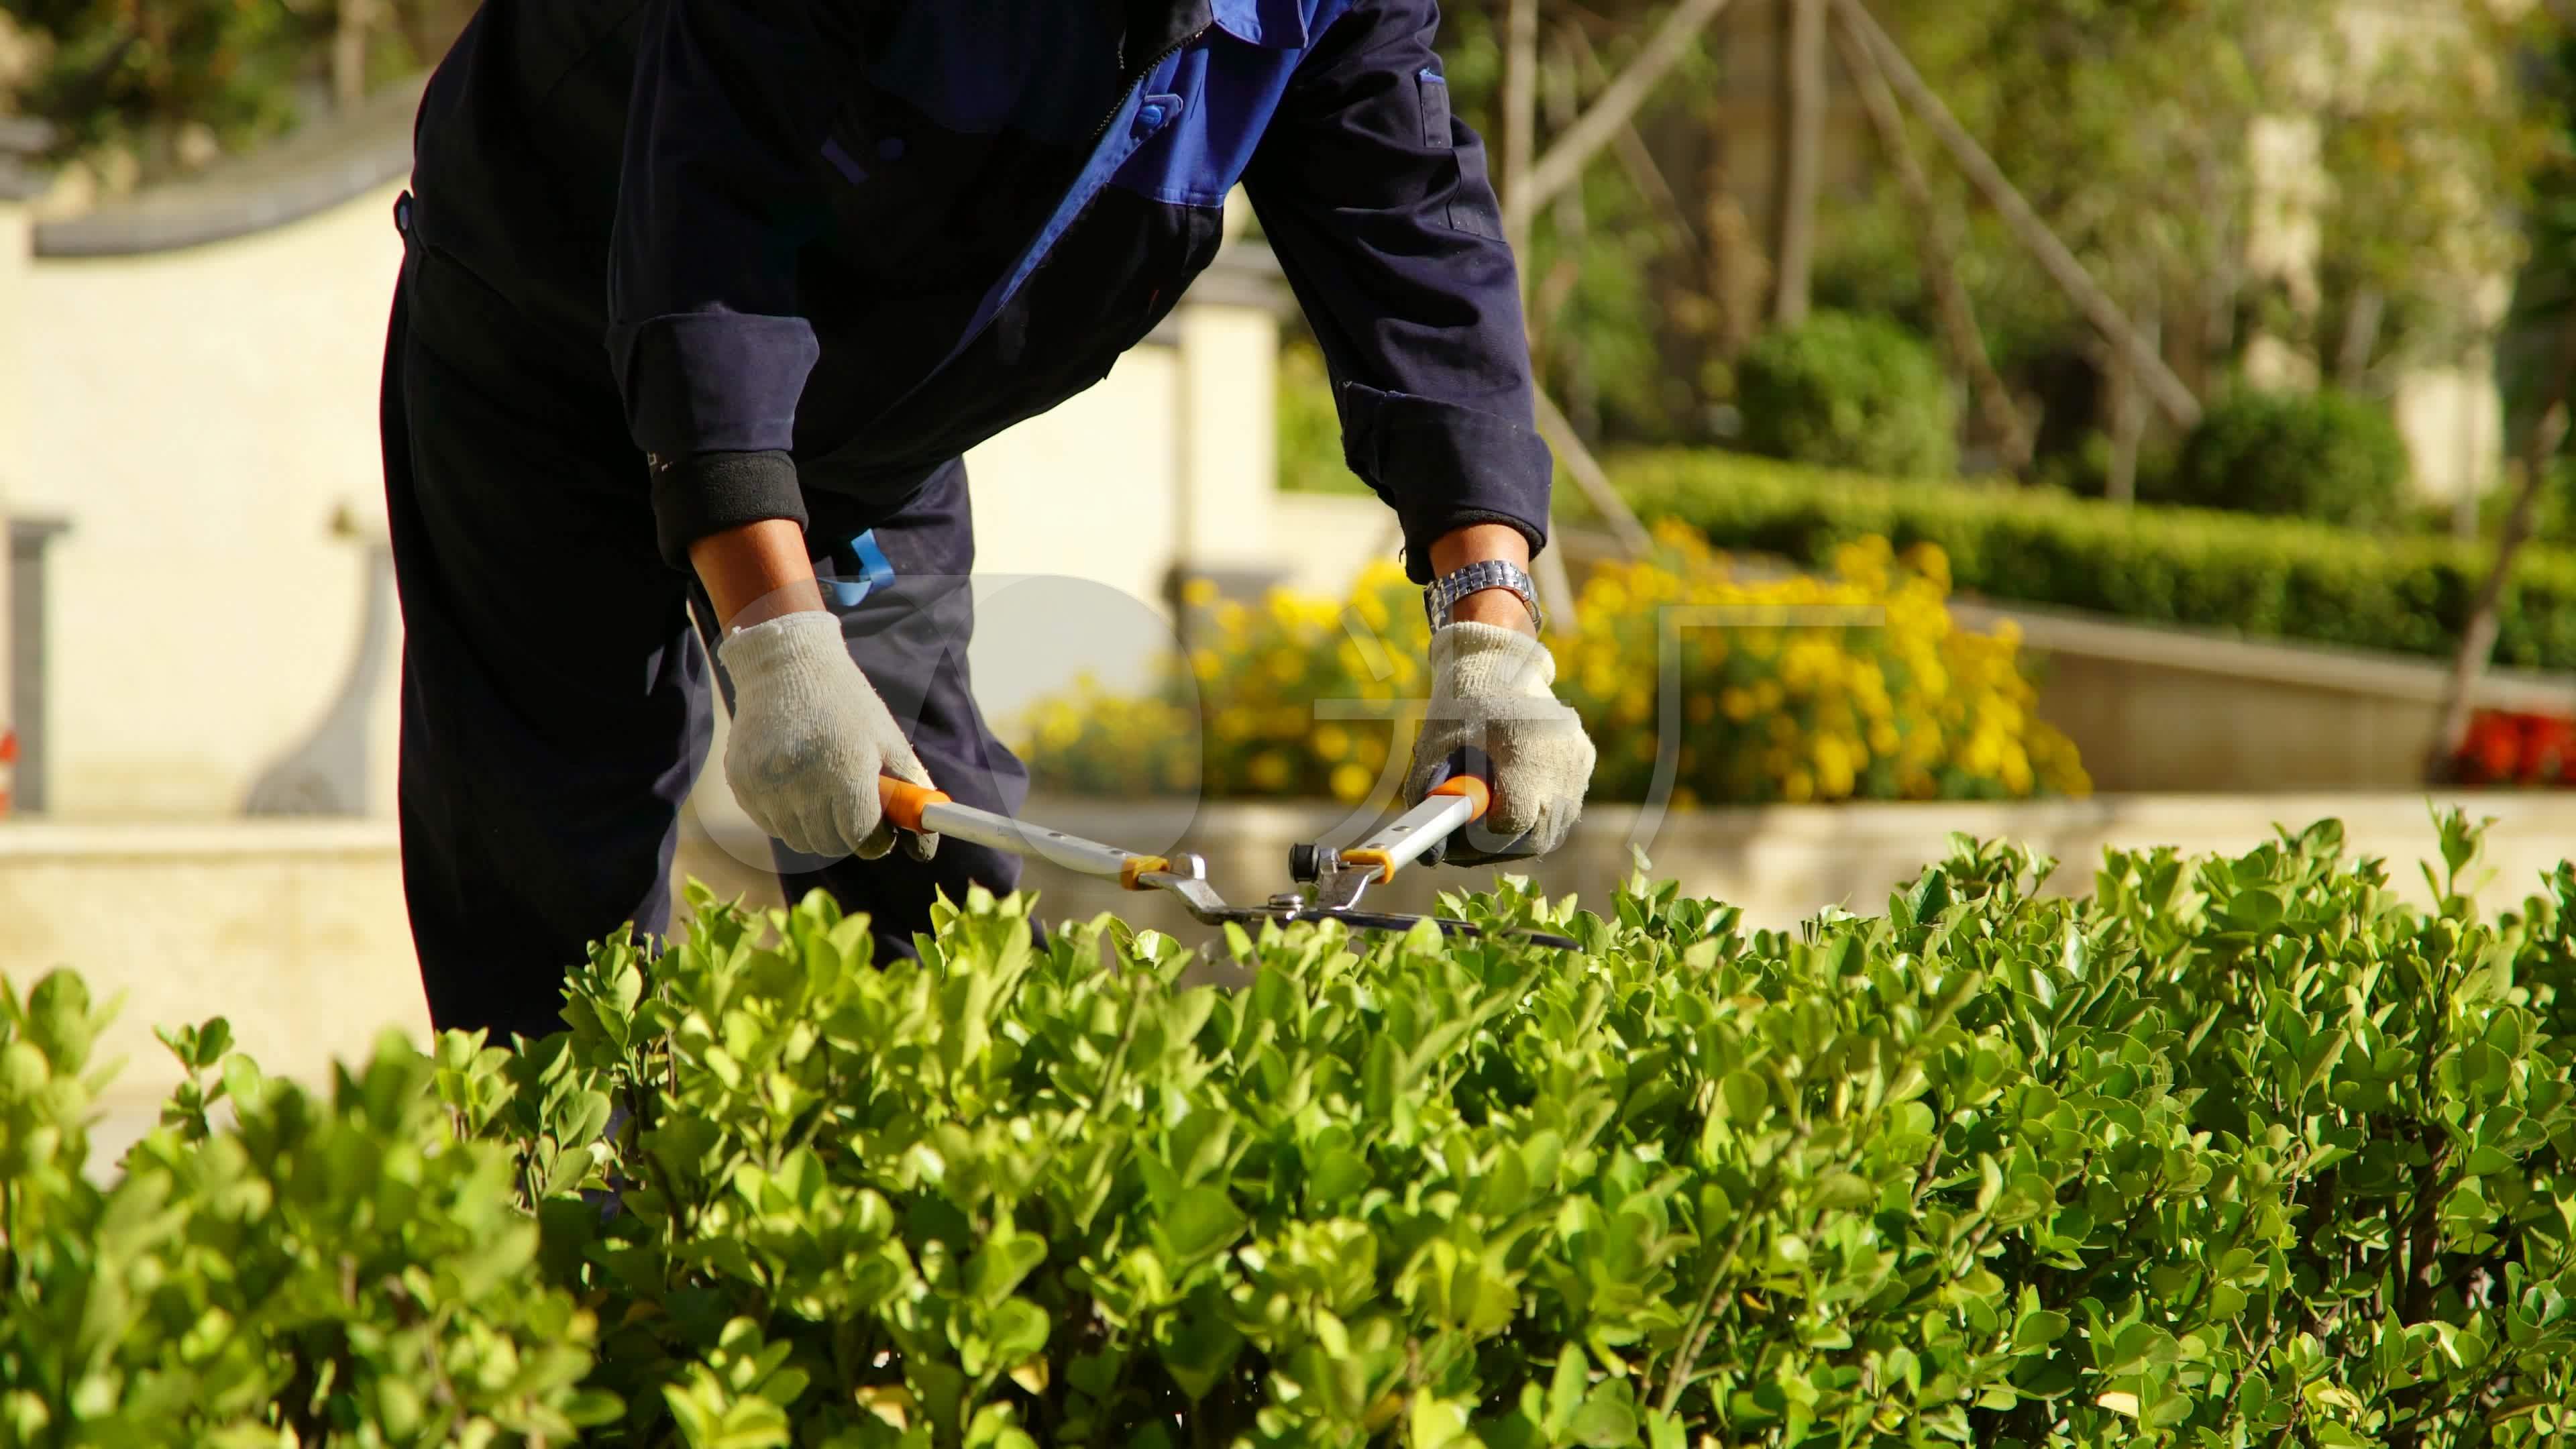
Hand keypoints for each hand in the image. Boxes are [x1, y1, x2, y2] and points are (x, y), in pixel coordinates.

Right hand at [717, 610, 938, 860]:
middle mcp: (801, 781)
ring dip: (815, 828)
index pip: (861, 837)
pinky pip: (769, 823)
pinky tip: (794, 783)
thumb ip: (910, 790)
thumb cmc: (845, 702)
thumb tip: (926, 847)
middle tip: (852, 811)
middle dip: (846, 836)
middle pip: (828, 844)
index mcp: (845, 769)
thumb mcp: (887, 738)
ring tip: (822, 791)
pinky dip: (786, 816)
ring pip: (797, 839)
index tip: (880, 830)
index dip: (876, 840)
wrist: (785, 663)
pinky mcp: (741, 781)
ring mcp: (766, 783)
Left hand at [1403, 621, 1595, 865]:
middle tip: (1470, 841)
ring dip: (1520, 833)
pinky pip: (1563, 806)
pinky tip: (1512, 794)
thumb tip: (1432, 854)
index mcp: (1522, 750)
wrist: (1500, 663)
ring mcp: (1577, 762)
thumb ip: (1430, 799)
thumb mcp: (1432, 748)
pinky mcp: (1584, 760)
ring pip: (1553, 827)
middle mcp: (1559, 759)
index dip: (1479, 840)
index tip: (1457, 839)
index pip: (1511, 821)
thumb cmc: (1460, 707)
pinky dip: (1537, 812)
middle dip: (1500, 846)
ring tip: (1487, 818)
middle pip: (1537, 835)